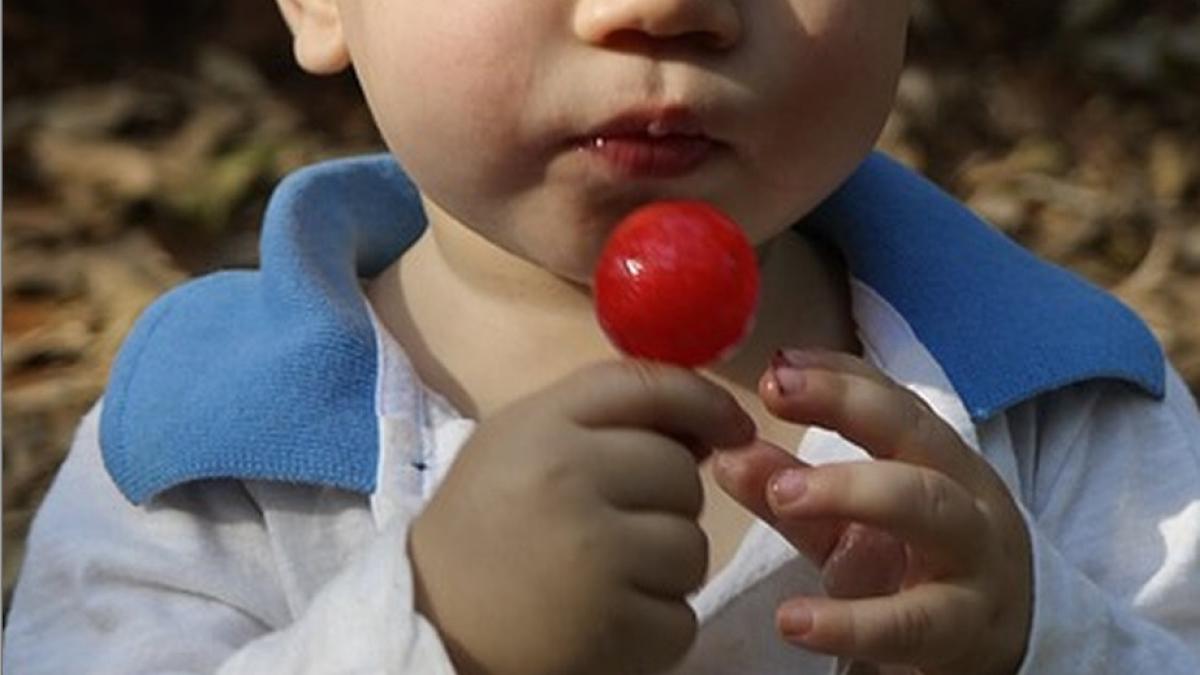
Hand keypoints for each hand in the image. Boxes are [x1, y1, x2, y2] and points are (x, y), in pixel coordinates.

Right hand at [410, 360, 755, 674]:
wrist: (427, 623)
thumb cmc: (480, 526)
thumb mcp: (517, 444)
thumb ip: (600, 422)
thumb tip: (707, 427)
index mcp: (542, 426)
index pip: (648, 386)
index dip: (705, 400)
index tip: (732, 426)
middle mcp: (569, 478)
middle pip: (681, 474)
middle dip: (667, 504)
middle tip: (618, 528)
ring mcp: (594, 556)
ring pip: (692, 548)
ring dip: (665, 568)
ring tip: (609, 577)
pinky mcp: (611, 628)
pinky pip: (681, 618)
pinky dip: (656, 627)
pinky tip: (609, 621)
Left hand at [714, 349, 1031, 674]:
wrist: (999, 648)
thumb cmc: (916, 568)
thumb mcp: (847, 525)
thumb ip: (791, 487)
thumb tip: (725, 455)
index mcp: (937, 461)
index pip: (891, 400)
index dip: (837, 377)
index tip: (778, 366)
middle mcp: (964, 497)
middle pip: (915, 435)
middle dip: (846, 408)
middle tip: (773, 401)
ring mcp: (973, 561)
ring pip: (931, 510)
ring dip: (853, 492)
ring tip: (780, 496)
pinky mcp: (963, 631)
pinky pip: (912, 622)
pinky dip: (851, 622)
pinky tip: (793, 620)